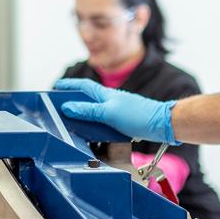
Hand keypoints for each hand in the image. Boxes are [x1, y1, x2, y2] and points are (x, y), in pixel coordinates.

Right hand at [52, 78, 175, 144]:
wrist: (163, 124)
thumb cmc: (139, 115)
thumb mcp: (108, 113)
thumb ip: (88, 111)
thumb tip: (68, 107)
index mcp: (106, 95)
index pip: (83, 86)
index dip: (69, 85)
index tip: (57, 86)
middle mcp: (111, 101)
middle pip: (88, 98)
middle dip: (74, 100)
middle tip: (60, 106)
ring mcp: (117, 111)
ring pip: (95, 111)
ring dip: (84, 114)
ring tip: (73, 121)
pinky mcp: (123, 122)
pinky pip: (103, 121)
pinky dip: (95, 125)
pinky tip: (94, 133)